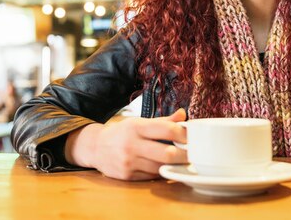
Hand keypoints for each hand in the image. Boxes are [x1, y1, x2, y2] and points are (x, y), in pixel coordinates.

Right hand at [66, 109, 187, 180]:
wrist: (96, 147)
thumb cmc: (122, 133)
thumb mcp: (139, 122)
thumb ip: (163, 121)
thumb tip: (183, 114)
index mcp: (137, 127)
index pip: (167, 129)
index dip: (184, 134)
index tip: (193, 137)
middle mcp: (132, 144)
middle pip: (167, 154)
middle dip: (185, 156)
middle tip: (194, 155)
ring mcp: (129, 162)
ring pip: (161, 167)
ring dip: (174, 166)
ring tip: (184, 162)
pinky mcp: (127, 176)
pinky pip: (151, 177)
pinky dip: (161, 173)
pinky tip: (166, 168)